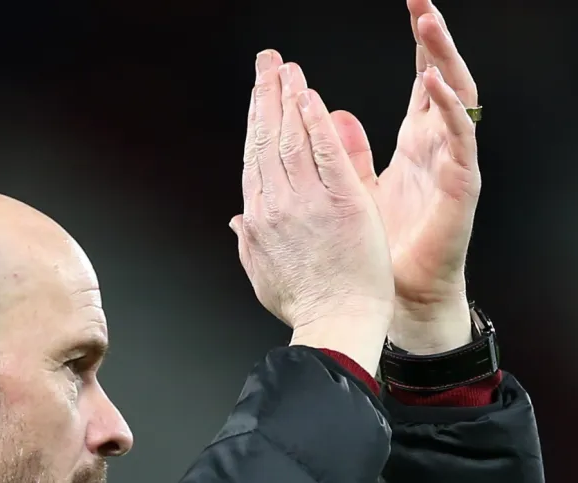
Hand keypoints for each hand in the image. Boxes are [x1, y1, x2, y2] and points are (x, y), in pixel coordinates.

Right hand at [230, 51, 393, 375]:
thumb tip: (236, 220)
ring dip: (289, 97)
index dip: (256, 121)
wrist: (335, 324)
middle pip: (267, 138)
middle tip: (267, 62)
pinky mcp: (341, 202)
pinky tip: (311, 95)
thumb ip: (248, 241)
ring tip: (288, 68)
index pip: (255, 158)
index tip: (258, 96)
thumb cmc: (307, 306)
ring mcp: (307, 201)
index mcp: (260, 218)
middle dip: (266, 95)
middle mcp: (277, 204)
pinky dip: (316, 121)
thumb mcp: (264, 273)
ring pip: (292, 138)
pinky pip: (325, 152)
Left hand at [332, 0, 480, 353]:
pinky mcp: (461, 186)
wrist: (396, 301)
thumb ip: (345, 153)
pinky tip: (430, 81)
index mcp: (415, 144)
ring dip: (443, 58)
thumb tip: (326, 117)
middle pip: (439, 79)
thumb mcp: (352, 191)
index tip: (412, 5)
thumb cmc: (377, 253)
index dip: (419, 45)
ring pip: (456, 98)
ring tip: (429, 20)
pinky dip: (446, 107)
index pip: (417, 82)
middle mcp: (437, 147)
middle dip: (433, 38)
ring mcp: (452, 164)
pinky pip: (458, 138)